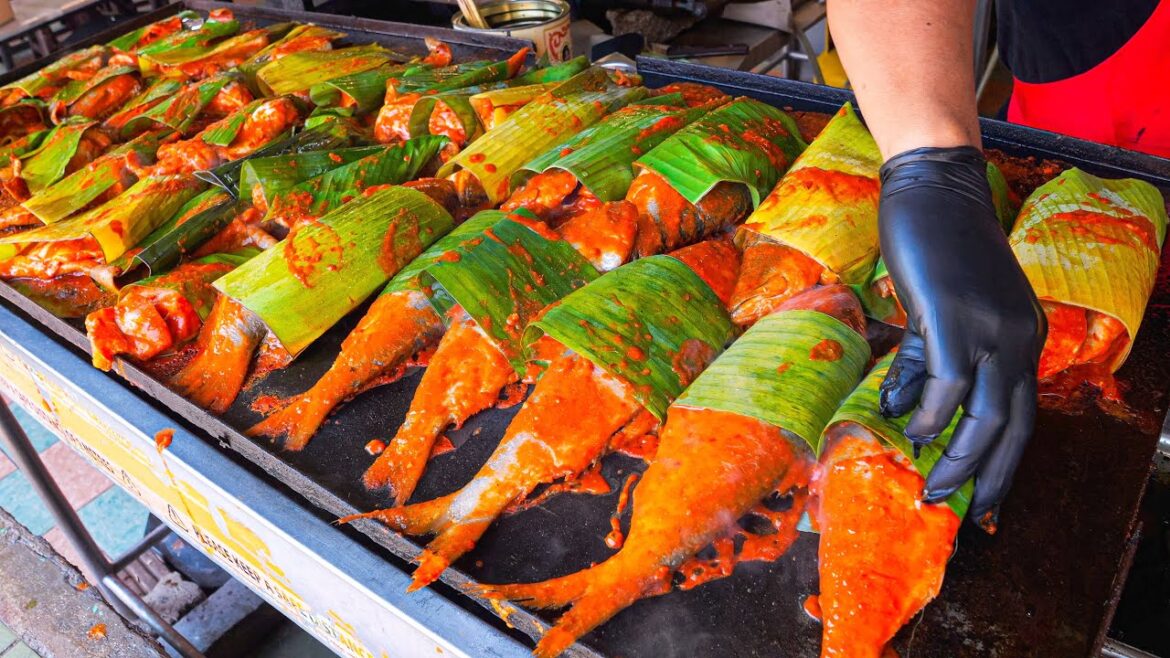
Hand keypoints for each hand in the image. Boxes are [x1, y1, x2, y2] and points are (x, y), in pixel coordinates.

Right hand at [877, 146, 1045, 526]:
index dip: (1003, 461)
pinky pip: (948, 386)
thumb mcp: (938, 313)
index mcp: (1023, 337)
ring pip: (985, 417)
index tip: (983, 496)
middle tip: (962, 510)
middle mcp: (1019, 338)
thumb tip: (898, 409)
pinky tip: (906, 428)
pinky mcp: (954, 319)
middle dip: (990, 477)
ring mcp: (991, 329)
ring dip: (958, 459)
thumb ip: (924, 362)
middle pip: (1014, 428)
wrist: (931, 188)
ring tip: (931, 486)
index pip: (1021, 415)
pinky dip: (928, 416)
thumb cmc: (934, 246)